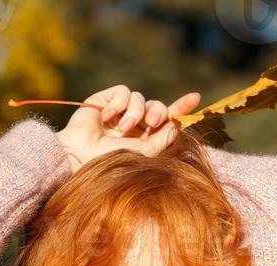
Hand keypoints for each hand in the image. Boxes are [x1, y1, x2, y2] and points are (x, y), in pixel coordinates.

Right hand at [56, 86, 200, 174]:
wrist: (80, 156)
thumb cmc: (110, 162)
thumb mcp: (143, 153)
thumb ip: (163, 138)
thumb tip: (177, 123)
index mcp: (144, 140)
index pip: (166, 121)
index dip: (181, 109)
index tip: (196, 98)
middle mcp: (134, 126)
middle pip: (157, 107)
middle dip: (158, 112)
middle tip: (150, 124)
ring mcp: (120, 113)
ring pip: (141, 99)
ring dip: (136, 112)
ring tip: (122, 128)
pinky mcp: (106, 101)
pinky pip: (124, 92)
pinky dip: (119, 103)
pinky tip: (108, 118)